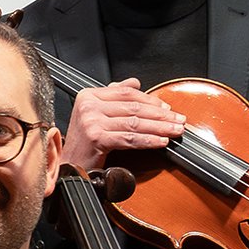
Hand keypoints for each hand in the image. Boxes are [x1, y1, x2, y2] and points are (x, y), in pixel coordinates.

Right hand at [58, 78, 185, 171]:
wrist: (69, 165)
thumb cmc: (84, 142)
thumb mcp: (96, 113)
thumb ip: (114, 96)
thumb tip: (135, 83)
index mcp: (89, 96)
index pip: (126, 93)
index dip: (150, 99)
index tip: (167, 108)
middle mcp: (88, 106)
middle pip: (133, 107)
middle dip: (160, 115)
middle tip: (178, 120)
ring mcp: (91, 122)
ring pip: (134, 123)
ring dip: (159, 128)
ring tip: (175, 131)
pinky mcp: (96, 138)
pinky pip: (129, 138)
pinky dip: (148, 140)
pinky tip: (161, 142)